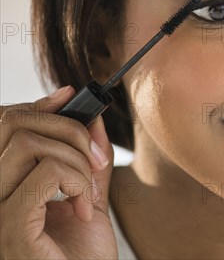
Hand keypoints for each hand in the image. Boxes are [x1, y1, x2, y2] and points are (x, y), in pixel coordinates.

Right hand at [0, 86, 117, 258]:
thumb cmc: (83, 254)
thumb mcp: (89, 194)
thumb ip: (87, 157)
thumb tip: (90, 115)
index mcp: (4, 184)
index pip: (3, 125)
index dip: (37, 106)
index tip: (70, 99)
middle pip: (12, 125)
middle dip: (67, 129)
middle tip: (95, 160)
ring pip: (27, 146)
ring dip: (75, 160)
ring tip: (88, 190)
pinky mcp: (9, 229)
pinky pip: (42, 177)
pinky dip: (75, 182)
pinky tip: (82, 208)